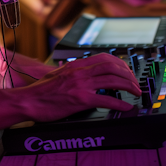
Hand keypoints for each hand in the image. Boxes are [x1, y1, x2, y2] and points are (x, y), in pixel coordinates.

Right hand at [25, 53, 140, 121]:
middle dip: (128, 74)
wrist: (29, 100)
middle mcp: (80, 72)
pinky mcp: (81, 100)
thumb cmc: (41, 90)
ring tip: (136, 93)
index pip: (104, 58)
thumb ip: (72, 71)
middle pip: (112, 67)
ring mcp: (81, 85)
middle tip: (135, 83)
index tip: (126, 71)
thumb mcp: (58, 73)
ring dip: (129, 86)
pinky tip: (127, 107)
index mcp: (76, 65)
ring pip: (113, 80)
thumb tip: (81, 73)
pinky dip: (120, 103)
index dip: (119, 64)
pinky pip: (106, 100)